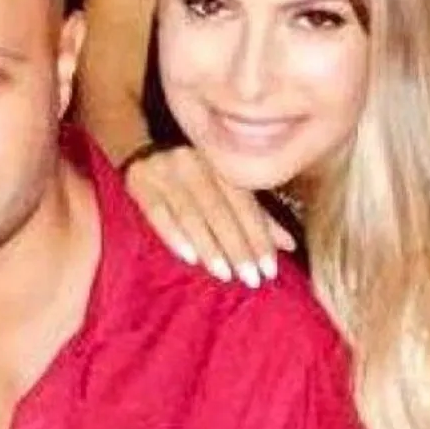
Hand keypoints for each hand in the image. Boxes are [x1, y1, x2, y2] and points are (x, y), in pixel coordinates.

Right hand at [123, 145, 296, 287]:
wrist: (141, 149)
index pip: (244, 203)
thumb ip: (256, 214)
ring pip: (192, 213)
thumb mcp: (225, 187)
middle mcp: (195, 162)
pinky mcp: (140, 183)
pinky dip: (175, 236)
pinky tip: (190, 259)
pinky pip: (159, 213)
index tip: (270, 269)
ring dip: (210, 247)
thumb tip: (289, 246)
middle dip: (238, 247)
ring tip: (226, 275)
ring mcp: (165, 171)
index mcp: (220, 161)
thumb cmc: (193, 176)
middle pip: (220, 210)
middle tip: (252, 279)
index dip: (259, 236)